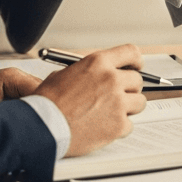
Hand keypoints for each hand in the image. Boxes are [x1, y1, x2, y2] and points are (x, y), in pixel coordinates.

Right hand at [32, 44, 148, 156]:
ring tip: (110, 113)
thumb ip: (88, 72)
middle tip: (118, 96)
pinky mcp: (118, 125)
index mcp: (98, 63)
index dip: (136, 61)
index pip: (131, 53)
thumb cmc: (47, 103)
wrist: (42, 127)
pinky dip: (119, 128)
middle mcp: (111, 79)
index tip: (136, 66)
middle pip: (137, 80)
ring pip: (139, 102)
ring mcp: (117, 102)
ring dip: (128, 108)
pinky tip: (103, 127)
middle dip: (129, 89)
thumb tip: (99, 74)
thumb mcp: (65, 74)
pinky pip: (129, 125)